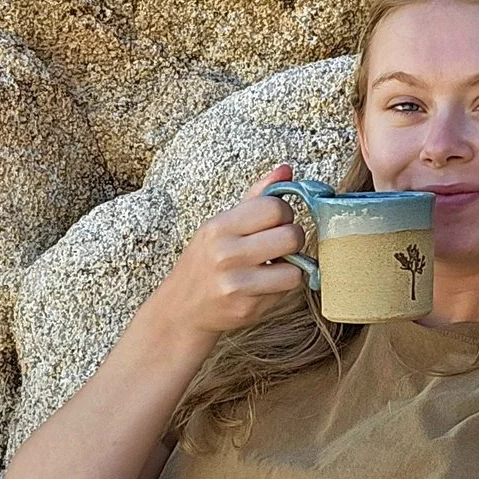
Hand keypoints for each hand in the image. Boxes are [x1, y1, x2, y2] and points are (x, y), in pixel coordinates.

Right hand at [147, 164, 310, 339]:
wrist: (182, 309)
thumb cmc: (206, 262)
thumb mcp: (222, 226)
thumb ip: (256, 198)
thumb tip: (286, 169)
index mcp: (219, 227)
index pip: (274, 207)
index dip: (284, 213)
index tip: (277, 222)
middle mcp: (226, 253)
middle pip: (291, 235)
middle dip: (294, 238)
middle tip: (281, 245)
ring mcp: (236, 283)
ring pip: (295, 266)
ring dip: (293, 265)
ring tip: (276, 265)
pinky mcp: (247, 307)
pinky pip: (287, 289)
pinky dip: (284, 285)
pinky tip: (267, 284)